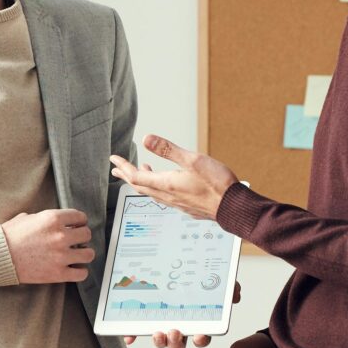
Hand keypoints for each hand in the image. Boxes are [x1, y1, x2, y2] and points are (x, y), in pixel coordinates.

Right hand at [1, 208, 93, 283]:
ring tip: (77, 255)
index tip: (77, 226)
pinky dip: (80, 271)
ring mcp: (61, 256)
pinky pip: (82, 273)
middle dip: (82, 236)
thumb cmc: (9, 236)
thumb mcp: (27, 217)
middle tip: (76, 240)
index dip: (79, 221)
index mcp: (53, 219)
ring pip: (89, 254)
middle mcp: (60, 236)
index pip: (81, 217)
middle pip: (87, 234)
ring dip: (84, 253)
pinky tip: (74, 268)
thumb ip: (45, 218)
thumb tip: (55, 221)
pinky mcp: (58, 274)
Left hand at [109, 135, 239, 222]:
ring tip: (140, 171)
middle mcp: (168, 196)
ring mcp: (177, 203)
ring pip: (152, 192)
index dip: (123, 167)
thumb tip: (147, 139)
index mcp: (166, 184)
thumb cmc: (217, 185)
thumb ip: (168, 150)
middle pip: (140, 186)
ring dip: (142, 181)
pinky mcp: (187, 207)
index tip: (113, 159)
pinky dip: (157, 187)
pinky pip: (164, 197)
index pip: (135, 176)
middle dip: (126, 175)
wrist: (234, 208)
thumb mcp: (192, 160)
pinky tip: (165, 183)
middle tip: (116, 169)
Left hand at [124, 283, 240, 347]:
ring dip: (159, 341)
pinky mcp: (143, 319)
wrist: (170, 260)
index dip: (201, 339)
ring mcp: (161, 322)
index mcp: (197, 320)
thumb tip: (235, 294)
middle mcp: (179, 324)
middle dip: (176, 342)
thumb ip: (227, 286)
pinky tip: (129, 336)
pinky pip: (137, 329)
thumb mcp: (215, 277)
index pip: (202, 335)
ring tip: (157, 333)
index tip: (199, 337)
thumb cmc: (195, 277)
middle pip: (179, 343)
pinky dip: (132, 334)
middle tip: (174, 333)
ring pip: (161, 339)